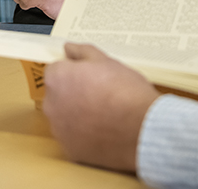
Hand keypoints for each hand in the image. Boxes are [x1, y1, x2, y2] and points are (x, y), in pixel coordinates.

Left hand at [43, 43, 159, 172]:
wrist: (145, 130)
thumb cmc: (127, 93)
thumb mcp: (106, 61)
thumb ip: (82, 52)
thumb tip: (68, 48)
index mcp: (57, 77)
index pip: (56, 71)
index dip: (74, 73)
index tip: (90, 79)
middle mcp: (51, 102)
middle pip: (58, 94)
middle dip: (73, 93)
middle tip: (98, 96)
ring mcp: (59, 128)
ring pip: (64, 117)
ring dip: (76, 115)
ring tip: (103, 115)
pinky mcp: (70, 149)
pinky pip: (72, 138)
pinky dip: (83, 136)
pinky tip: (103, 133)